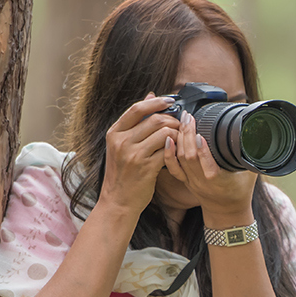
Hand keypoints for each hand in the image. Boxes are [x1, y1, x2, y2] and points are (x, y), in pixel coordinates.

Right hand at [97, 94, 181, 218]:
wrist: (117, 201)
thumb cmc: (122, 173)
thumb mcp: (121, 145)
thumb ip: (135, 122)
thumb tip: (151, 95)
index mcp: (114, 133)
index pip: (136, 109)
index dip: (156, 102)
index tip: (170, 100)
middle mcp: (121, 142)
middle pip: (154, 119)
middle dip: (172, 119)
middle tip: (180, 124)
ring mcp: (133, 155)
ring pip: (164, 132)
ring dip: (177, 133)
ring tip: (181, 138)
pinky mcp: (146, 168)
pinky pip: (168, 151)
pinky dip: (176, 149)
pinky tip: (178, 151)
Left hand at [163, 110, 257, 221]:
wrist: (227, 213)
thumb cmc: (240, 192)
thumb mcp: (250, 174)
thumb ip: (251, 156)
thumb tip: (258, 136)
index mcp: (219, 181)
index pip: (208, 165)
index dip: (202, 150)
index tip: (200, 133)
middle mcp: (202, 181)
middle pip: (189, 157)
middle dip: (187, 134)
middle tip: (188, 116)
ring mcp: (191, 181)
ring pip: (180, 159)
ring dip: (179, 138)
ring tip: (182, 120)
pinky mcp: (185, 180)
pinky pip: (173, 167)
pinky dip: (169, 152)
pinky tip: (168, 138)